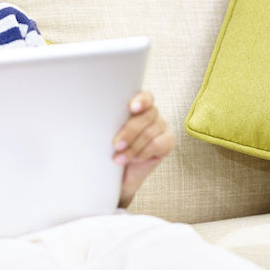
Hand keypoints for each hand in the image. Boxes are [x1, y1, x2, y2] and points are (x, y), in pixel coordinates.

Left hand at [112, 91, 174, 206]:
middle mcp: (151, 112)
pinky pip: (156, 145)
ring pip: (149, 132)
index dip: (141, 101)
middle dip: (129, 132)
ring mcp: (161, 126)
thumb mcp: (106, 132)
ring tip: (119, 158)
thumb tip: (101, 114)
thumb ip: (110, 120)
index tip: (132, 108)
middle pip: (146, 116)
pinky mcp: (168, 141)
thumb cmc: (109, 148)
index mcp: (136, 104)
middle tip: (116, 145)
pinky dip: (142, 153)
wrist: (118, 173)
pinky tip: (133, 159)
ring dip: (132, 147)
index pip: (145, 96)